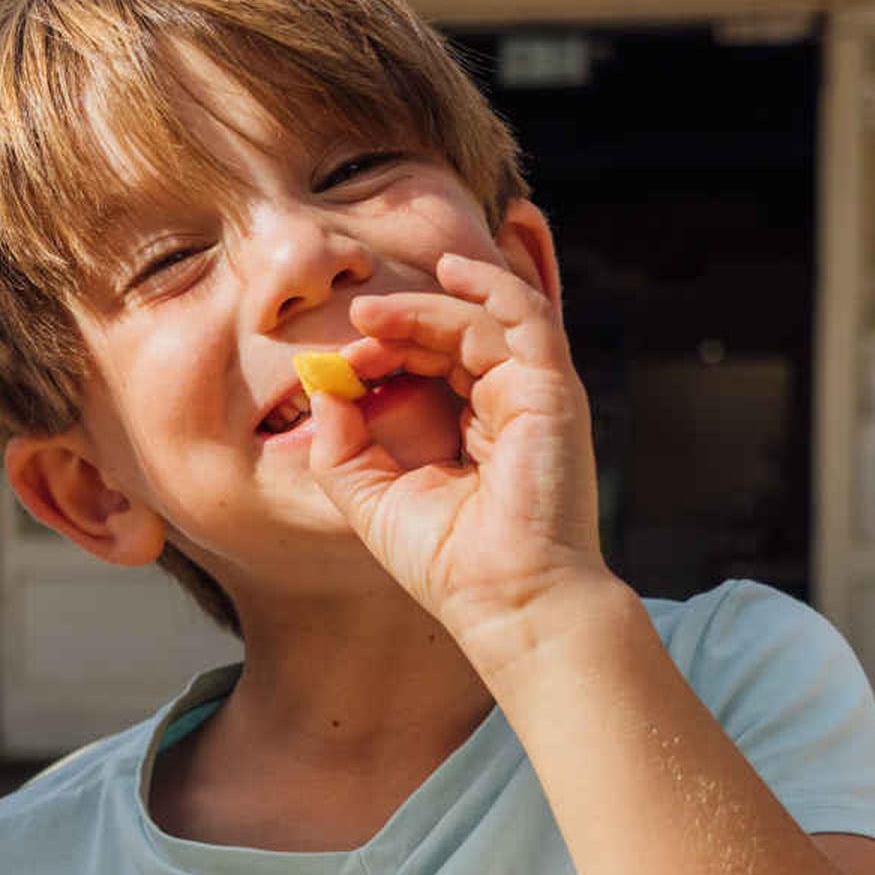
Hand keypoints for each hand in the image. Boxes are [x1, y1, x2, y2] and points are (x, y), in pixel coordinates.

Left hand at [305, 251, 618, 663]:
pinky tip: (449, 272)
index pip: (432, 362)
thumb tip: (323, 386)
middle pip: (455, 332)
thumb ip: (342, 444)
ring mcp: (533, 393)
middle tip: (355, 323)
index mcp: (474, 428)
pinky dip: (489, 286)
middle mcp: (508, 404)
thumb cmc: (450, 563)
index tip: (339, 366)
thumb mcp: (371, 497)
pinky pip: (524, 316)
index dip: (385, 351)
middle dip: (402, 322)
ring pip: (485, 317)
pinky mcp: (551, 389)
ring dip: (428, 306)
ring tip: (373, 312)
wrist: (506, 601)